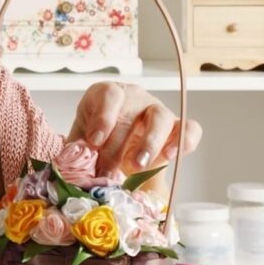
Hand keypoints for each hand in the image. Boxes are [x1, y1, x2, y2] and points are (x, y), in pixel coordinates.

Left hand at [68, 82, 201, 176]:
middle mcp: (134, 97)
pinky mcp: (175, 127)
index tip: (95, 141)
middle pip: (131, 114)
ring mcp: (156, 110)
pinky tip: (170, 157)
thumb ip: (78, 149)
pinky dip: (183, 141)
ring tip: (138, 165)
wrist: (115, 146)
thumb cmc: (95, 137)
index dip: (103, 118)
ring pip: (161, 117)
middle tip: (107, 170)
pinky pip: (189, 128)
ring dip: (150, 143)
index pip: (110, 95)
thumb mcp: (80, 139)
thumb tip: (74, 164)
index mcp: (107, 94)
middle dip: (117, 146)